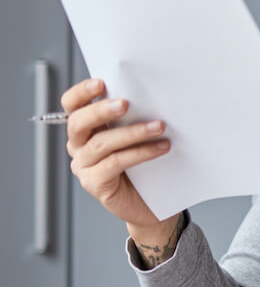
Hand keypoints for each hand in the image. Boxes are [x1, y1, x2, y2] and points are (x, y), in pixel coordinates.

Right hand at [62, 78, 178, 243]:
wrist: (153, 203)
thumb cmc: (147, 164)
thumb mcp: (139, 134)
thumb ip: (134, 115)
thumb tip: (152, 93)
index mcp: (86, 127)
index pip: (72, 106)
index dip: (81, 93)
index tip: (101, 83)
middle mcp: (78, 145)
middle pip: (78, 123)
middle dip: (101, 110)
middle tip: (126, 103)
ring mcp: (84, 166)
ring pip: (101, 143)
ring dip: (132, 132)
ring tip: (159, 126)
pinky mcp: (95, 183)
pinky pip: (115, 163)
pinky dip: (140, 153)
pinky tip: (161, 148)